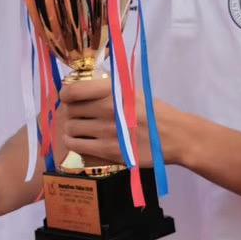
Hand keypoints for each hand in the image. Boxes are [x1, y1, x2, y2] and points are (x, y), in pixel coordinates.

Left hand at [58, 78, 193, 168]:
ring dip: (71, 128)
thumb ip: (107, 89)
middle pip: (70, 110)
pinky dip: (73, 142)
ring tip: (79, 129)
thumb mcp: (131, 91)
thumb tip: (79, 89)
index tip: (68, 98)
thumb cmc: (152, 111)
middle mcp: (108, 109)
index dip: (65, 95)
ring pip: (71, 128)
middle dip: (70, 112)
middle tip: (77, 115)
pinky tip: (79, 141)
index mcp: (113, 91)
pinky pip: (76, 146)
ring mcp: (107, 131)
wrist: (174, 136)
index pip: (74, 91)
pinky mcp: (109, 151)